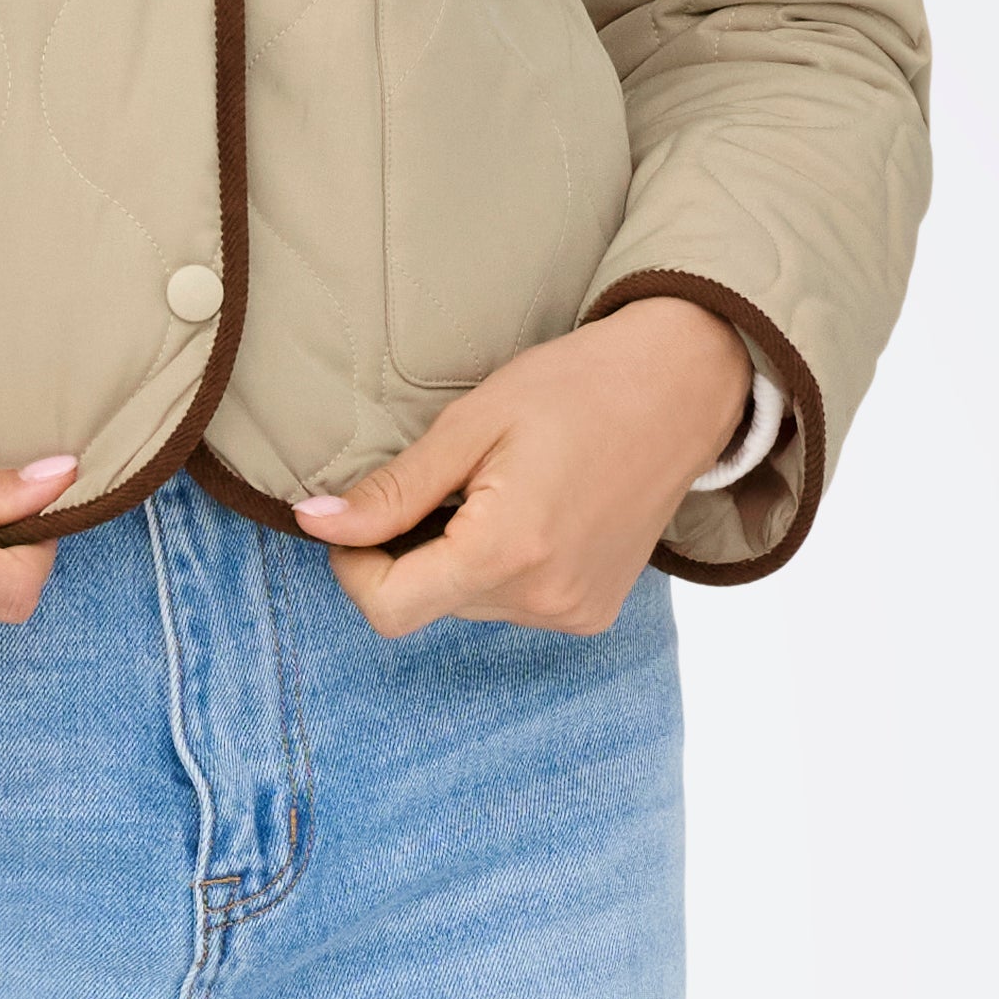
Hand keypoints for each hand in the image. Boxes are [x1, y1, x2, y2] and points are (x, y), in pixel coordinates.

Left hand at [293, 306, 747, 636]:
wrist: (683, 387)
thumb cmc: (577, 386)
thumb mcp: (471, 425)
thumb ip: (392, 490)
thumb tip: (315, 525)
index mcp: (508, 551)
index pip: (389, 609)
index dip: (354, 569)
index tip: (360, 520)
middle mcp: (544, 597)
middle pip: (427, 604)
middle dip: (411, 552)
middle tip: (446, 481)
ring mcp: (573, 611)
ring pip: (467, 605)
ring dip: (457, 558)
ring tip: (499, 490)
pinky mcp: (592, 612)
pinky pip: (512, 605)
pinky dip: (499, 567)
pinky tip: (531, 513)